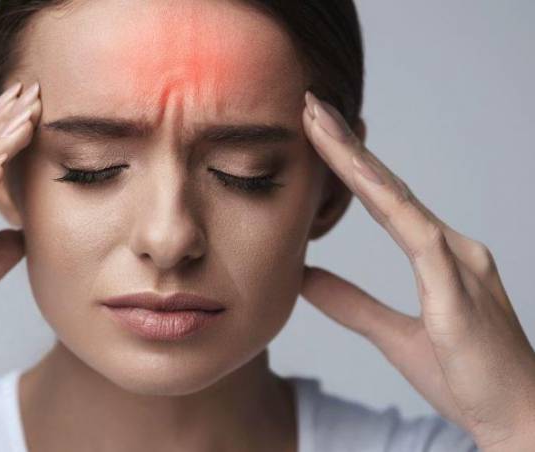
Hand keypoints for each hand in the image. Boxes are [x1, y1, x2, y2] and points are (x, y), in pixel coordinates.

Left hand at [299, 91, 534, 450]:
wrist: (516, 420)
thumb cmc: (465, 377)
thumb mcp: (391, 336)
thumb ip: (351, 304)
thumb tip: (304, 278)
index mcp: (439, 255)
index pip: (384, 199)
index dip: (349, 165)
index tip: (316, 132)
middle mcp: (452, 248)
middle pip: (389, 187)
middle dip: (347, 146)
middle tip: (311, 107)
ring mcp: (460, 265)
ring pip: (399, 200)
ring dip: (357, 161)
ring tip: (322, 125)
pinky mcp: (459, 293)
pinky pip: (420, 241)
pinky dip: (390, 207)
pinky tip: (359, 179)